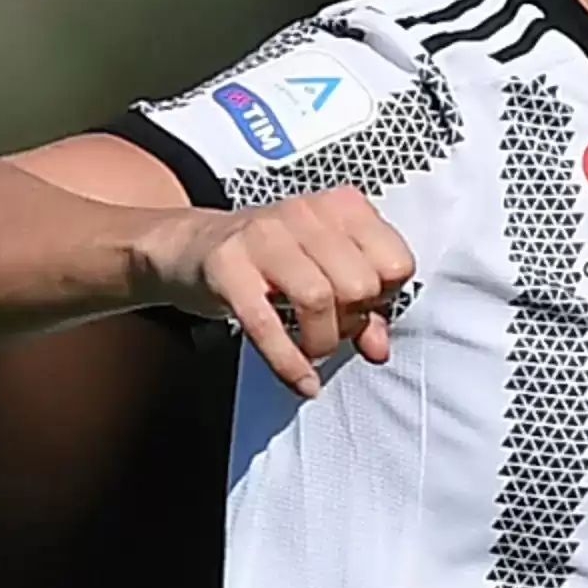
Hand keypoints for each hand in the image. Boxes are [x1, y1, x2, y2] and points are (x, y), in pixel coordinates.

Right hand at [136, 187, 415, 397]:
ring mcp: (264, 235)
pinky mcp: (227, 265)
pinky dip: (288, 362)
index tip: (362, 309)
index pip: (395, 262)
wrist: (191, 247)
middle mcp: (305, 213)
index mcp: (341, 207)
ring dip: (321, 342)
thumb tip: (380, 350)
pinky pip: (266, 323)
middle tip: (332, 330)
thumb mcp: (322, 272)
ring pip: (319, 300)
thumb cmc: (270, 260)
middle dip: (351, 321)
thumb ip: (361, 308)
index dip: (385, 297)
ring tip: (312, 351)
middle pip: (359, 284)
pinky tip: (300, 380)